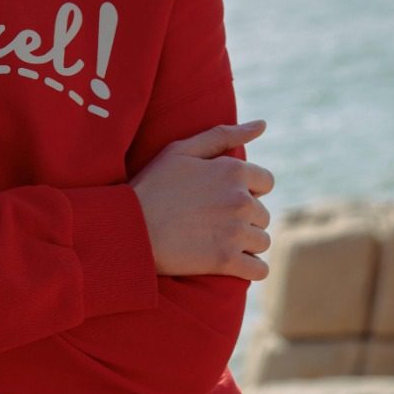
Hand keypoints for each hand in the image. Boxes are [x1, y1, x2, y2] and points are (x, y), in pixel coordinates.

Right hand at [130, 118, 273, 279]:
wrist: (127, 227)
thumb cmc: (151, 186)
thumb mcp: (181, 151)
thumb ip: (223, 135)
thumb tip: (263, 124)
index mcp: (234, 171)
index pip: (266, 182)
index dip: (247, 190)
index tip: (224, 198)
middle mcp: (241, 200)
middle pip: (263, 214)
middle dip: (245, 219)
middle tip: (214, 223)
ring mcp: (235, 232)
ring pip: (261, 241)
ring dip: (247, 244)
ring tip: (219, 243)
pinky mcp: (226, 261)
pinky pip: (259, 270)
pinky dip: (250, 269)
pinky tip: (234, 265)